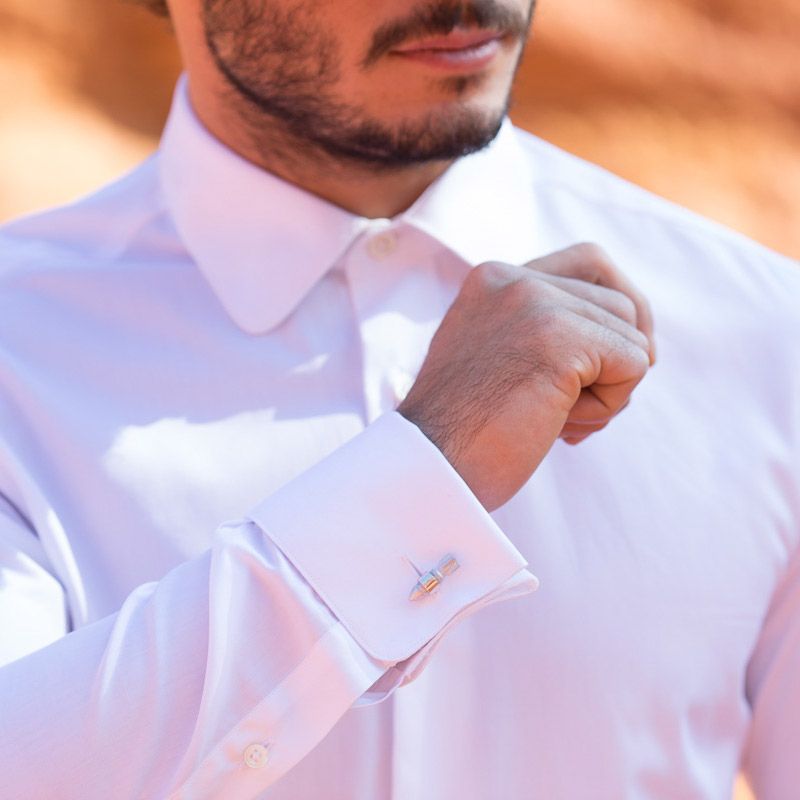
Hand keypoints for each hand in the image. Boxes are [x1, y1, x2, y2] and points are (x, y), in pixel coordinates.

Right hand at [397, 243, 653, 510]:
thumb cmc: (466, 433)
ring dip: (609, 390)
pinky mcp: (558, 337)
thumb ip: (542, 332)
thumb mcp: (498, 360)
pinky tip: (560, 427)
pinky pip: (633, 364)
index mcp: (494, 280)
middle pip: (619, 302)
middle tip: (578, 408)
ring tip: (558, 420)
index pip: (591, 261)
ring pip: (631, 335)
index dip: (619, 308)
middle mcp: (513, 279)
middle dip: (616, 360)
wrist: (431, 468)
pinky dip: (609, 406)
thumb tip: (632, 341)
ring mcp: (534, 303)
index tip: (612, 359)